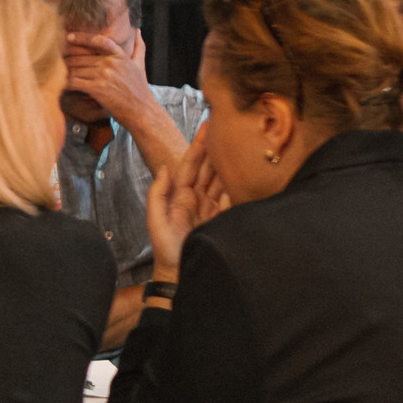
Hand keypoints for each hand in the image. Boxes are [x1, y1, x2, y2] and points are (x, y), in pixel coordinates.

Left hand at [65, 31, 159, 130]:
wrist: (141, 111)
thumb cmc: (139, 90)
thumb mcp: (140, 65)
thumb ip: (138, 47)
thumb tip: (137, 30)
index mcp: (120, 55)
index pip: (98, 40)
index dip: (81, 37)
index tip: (68, 36)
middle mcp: (111, 63)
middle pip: (81, 57)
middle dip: (67, 59)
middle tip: (55, 60)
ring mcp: (104, 75)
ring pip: (76, 69)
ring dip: (64, 71)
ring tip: (54, 72)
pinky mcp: (97, 89)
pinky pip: (74, 82)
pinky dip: (65, 83)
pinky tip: (59, 84)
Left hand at [144, 137, 228, 281]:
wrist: (182, 277)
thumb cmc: (167, 251)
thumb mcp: (156, 221)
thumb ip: (157, 194)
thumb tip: (165, 167)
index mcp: (180, 196)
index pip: (191, 164)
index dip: (199, 145)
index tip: (207, 126)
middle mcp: (197, 199)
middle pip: (209, 168)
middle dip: (216, 147)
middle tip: (227, 126)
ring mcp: (212, 208)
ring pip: (222, 179)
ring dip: (229, 161)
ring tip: (239, 142)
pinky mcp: (224, 218)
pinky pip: (232, 196)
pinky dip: (239, 182)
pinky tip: (246, 168)